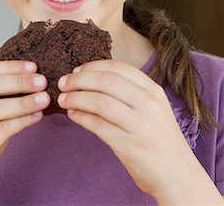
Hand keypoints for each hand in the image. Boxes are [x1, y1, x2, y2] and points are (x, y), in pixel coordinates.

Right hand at [0, 61, 49, 200]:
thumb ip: (1, 95)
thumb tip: (33, 75)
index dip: (11, 67)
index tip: (34, 66)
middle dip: (19, 81)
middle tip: (42, 81)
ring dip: (24, 102)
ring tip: (45, 99)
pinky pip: (3, 130)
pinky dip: (23, 121)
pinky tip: (38, 116)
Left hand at [57, 59, 199, 200]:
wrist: (178, 175)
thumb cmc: (160, 139)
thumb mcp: (153, 108)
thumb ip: (129, 92)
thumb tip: (90, 79)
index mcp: (153, 90)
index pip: (118, 67)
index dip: (92, 66)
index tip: (77, 70)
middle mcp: (148, 103)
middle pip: (105, 80)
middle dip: (79, 80)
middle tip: (63, 83)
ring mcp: (139, 123)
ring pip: (99, 101)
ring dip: (75, 98)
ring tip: (63, 100)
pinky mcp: (129, 144)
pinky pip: (97, 125)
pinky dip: (80, 117)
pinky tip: (73, 115)